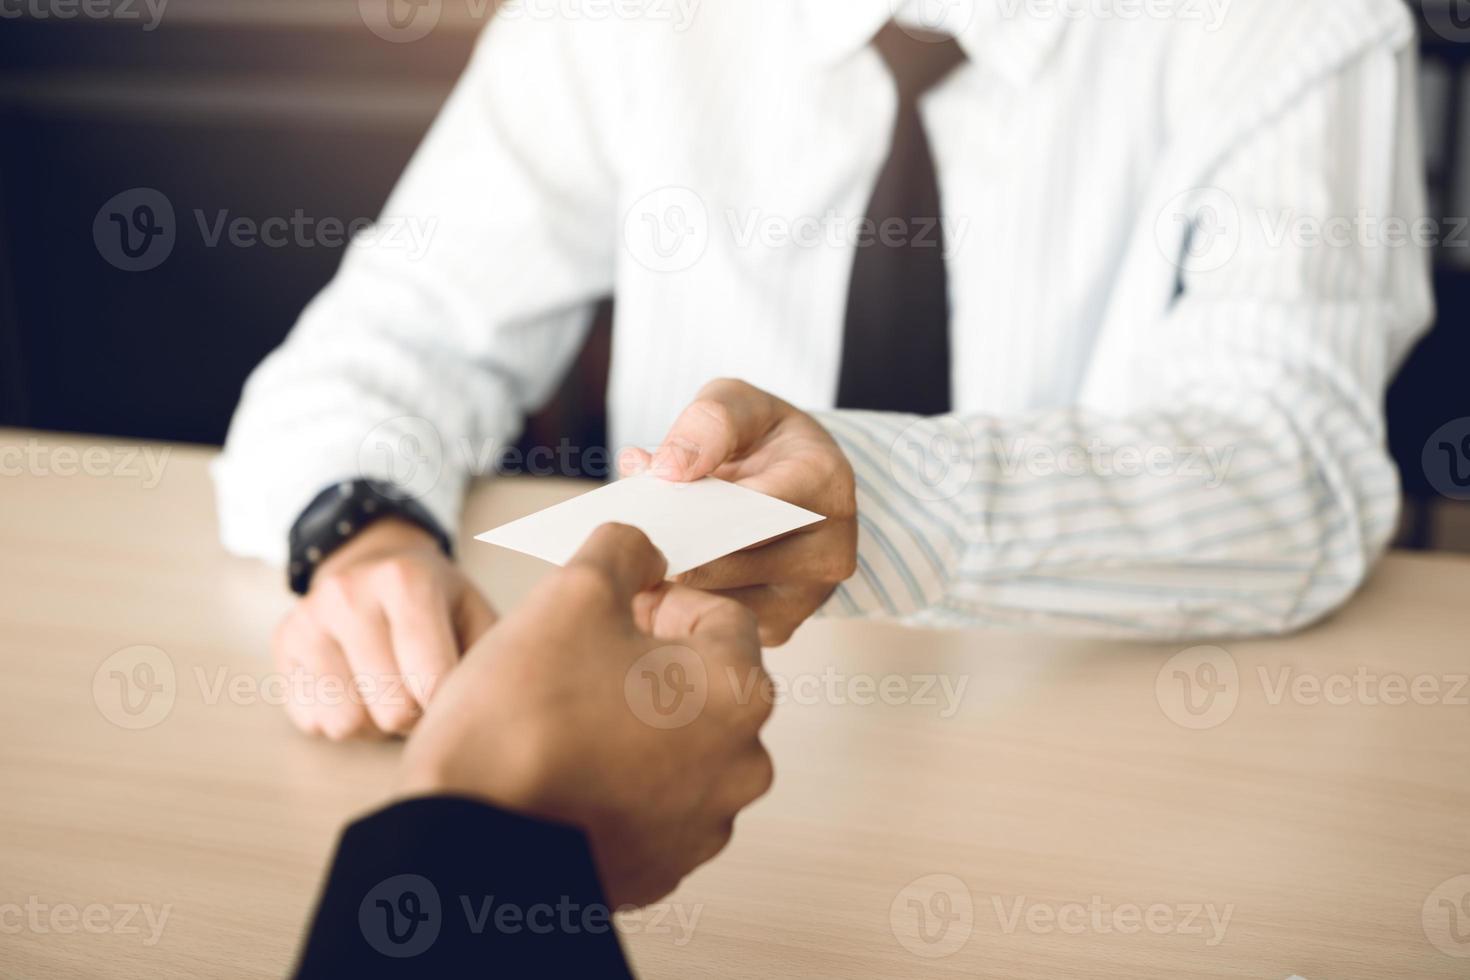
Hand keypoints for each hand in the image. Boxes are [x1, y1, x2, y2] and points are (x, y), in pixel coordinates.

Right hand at [272, 518, 497, 739]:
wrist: (372, 562)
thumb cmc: (438, 602)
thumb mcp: (474, 614)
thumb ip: (491, 659)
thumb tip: (488, 715)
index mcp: (406, 580)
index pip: (432, 682)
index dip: (450, 706)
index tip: (456, 697)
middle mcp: (348, 594)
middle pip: (391, 709)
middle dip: (415, 718)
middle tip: (423, 697)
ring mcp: (308, 618)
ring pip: (346, 723)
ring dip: (375, 725)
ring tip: (390, 695)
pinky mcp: (283, 643)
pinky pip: (312, 721)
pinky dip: (340, 720)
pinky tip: (357, 691)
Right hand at [399, 523, 775, 907]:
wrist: (464, 842)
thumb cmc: (521, 718)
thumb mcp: (570, 596)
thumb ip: (623, 552)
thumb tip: (645, 551)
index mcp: (736, 694)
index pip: (723, 616)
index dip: (665, 600)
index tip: (616, 611)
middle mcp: (741, 765)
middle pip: (707, 685)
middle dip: (654, 664)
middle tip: (586, 661)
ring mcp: (705, 825)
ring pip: (682, 745)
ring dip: (639, 724)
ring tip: (569, 720)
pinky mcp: (665, 866)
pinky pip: (654, 802)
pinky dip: (623, 781)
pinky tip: (568, 771)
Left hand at [621, 378, 857, 644]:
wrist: (798, 481)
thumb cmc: (763, 438)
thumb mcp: (737, 403)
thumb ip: (707, 423)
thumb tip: (667, 471)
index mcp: (826, 484)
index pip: (753, 507)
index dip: (694, 511)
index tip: (647, 511)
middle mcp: (830, 548)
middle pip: (733, 562)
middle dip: (674, 550)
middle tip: (623, 544)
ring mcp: (809, 595)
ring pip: (722, 601)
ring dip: (671, 586)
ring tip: (634, 561)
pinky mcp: (783, 626)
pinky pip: (720, 624)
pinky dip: (681, 609)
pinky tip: (656, 584)